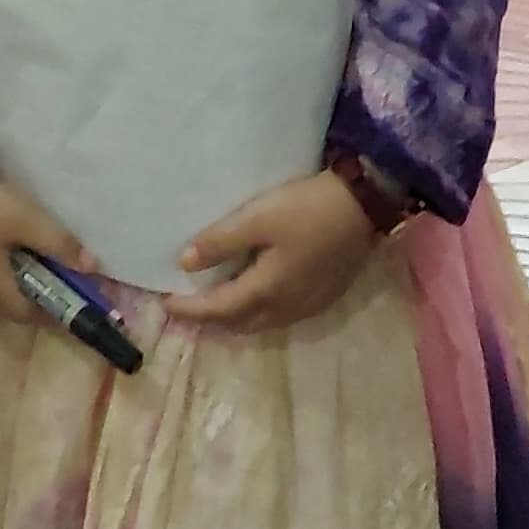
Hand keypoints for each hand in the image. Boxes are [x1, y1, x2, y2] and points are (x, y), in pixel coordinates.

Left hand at [170, 167, 377, 333]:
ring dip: (235, 319)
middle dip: (210, 320)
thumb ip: (220, 241)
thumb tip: (184, 263)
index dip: (189, 309)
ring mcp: (308, 304)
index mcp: (266, 290)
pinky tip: (257, 296)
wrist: (365, 205)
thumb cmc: (307, 209)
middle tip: (187, 307)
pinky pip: (282, 316)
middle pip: (239, 324)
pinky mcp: (325, 295)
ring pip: (262, 323)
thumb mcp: (258, 217)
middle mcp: (286, 307)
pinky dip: (259, 312)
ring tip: (217, 303)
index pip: (217, 309)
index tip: (163, 304)